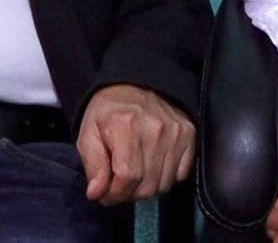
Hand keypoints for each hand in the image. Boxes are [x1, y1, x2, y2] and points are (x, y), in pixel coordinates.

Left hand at [75, 83, 196, 204]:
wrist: (137, 83)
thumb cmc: (108, 111)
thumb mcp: (88, 134)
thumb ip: (93, 165)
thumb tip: (97, 193)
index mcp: (126, 127)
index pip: (127, 177)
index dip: (114, 194)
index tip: (105, 194)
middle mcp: (155, 129)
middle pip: (147, 185)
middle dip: (128, 194)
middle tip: (118, 186)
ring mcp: (176, 132)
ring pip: (164, 184)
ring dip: (147, 188)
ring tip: (135, 176)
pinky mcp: (189, 134)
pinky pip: (181, 174)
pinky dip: (166, 177)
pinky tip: (153, 167)